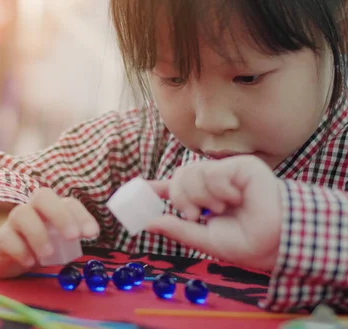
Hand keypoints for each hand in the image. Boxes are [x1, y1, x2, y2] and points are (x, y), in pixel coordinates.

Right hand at [0, 188, 99, 277]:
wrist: (4, 257)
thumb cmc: (37, 247)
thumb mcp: (57, 244)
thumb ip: (69, 240)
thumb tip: (87, 241)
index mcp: (51, 209)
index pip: (68, 203)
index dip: (82, 215)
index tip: (92, 234)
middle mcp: (32, 209)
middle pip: (43, 196)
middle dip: (60, 215)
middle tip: (73, 237)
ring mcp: (13, 223)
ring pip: (21, 214)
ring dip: (38, 234)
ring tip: (49, 255)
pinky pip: (7, 238)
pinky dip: (20, 250)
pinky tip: (30, 262)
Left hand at [145, 155, 282, 271]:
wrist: (276, 242)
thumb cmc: (246, 243)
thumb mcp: (204, 239)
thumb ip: (177, 229)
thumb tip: (148, 223)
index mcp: (204, 200)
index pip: (176, 188)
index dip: (157, 187)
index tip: (140, 188)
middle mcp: (214, 184)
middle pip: (179, 177)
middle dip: (180, 198)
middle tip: (195, 215)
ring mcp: (227, 173)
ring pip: (191, 172)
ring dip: (200, 196)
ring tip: (220, 209)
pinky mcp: (241, 166)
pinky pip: (213, 171)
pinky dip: (219, 189)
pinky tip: (235, 198)